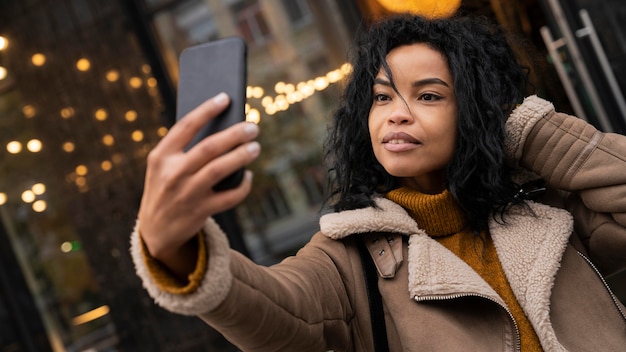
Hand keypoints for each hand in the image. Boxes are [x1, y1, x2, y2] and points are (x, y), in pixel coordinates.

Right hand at [138, 93, 259, 275]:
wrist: (155, 230)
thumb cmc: (166, 187)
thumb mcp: (163, 166)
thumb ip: (184, 149)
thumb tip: (224, 127)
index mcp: (161, 156)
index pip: (186, 126)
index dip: (207, 109)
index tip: (225, 97)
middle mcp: (173, 173)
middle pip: (210, 147)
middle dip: (234, 134)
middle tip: (253, 127)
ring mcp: (187, 193)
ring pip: (221, 169)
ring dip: (242, 156)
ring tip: (255, 146)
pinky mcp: (201, 211)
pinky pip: (229, 196)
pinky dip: (243, 185)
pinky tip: (248, 175)